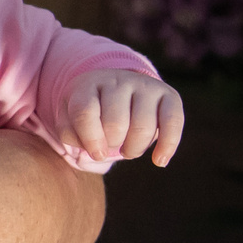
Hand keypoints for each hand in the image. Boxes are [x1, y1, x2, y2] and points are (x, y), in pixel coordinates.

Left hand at [64, 70, 183, 165]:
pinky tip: (159, 161)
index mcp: (88, 84)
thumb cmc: (90, 111)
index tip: (96, 153)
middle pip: (115, 124)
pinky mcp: (168, 95)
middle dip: (112, 145)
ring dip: (133, 149)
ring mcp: (145, 85)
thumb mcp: (70, 118)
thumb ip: (70, 135)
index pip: (85, 113)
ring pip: (142, 127)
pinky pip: (173, 122)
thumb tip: (95, 151)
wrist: (115, 87)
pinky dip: (168, 146)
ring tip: (128, 150)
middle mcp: (118, 80)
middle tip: (112, 146)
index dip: (90, 140)